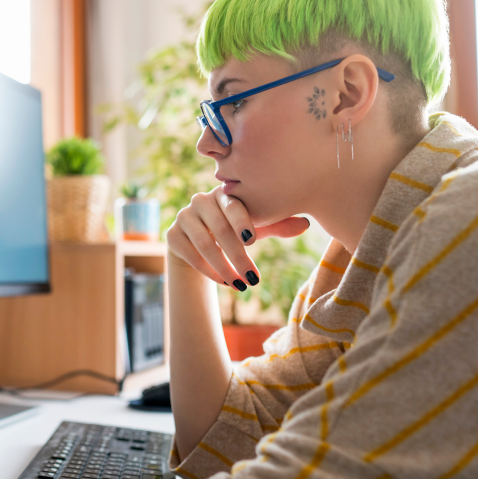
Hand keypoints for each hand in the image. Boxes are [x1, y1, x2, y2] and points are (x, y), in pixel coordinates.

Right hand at [166, 189, 308, 286]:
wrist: (198, 240)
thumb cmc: (234, 229)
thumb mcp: (256, 226)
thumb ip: (277, 224)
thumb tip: (305, 224)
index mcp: (223, 193)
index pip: (233, 206)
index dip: (242, 222)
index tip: (252, 241)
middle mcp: (200, 201)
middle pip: (220, 230)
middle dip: (238, 257)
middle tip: (254, 278)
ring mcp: (183, 217)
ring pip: (205, 245)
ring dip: (224, 268)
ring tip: (242, 285)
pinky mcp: (172, 235)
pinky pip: (191, 255)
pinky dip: (209, 271)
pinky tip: (225, 282)